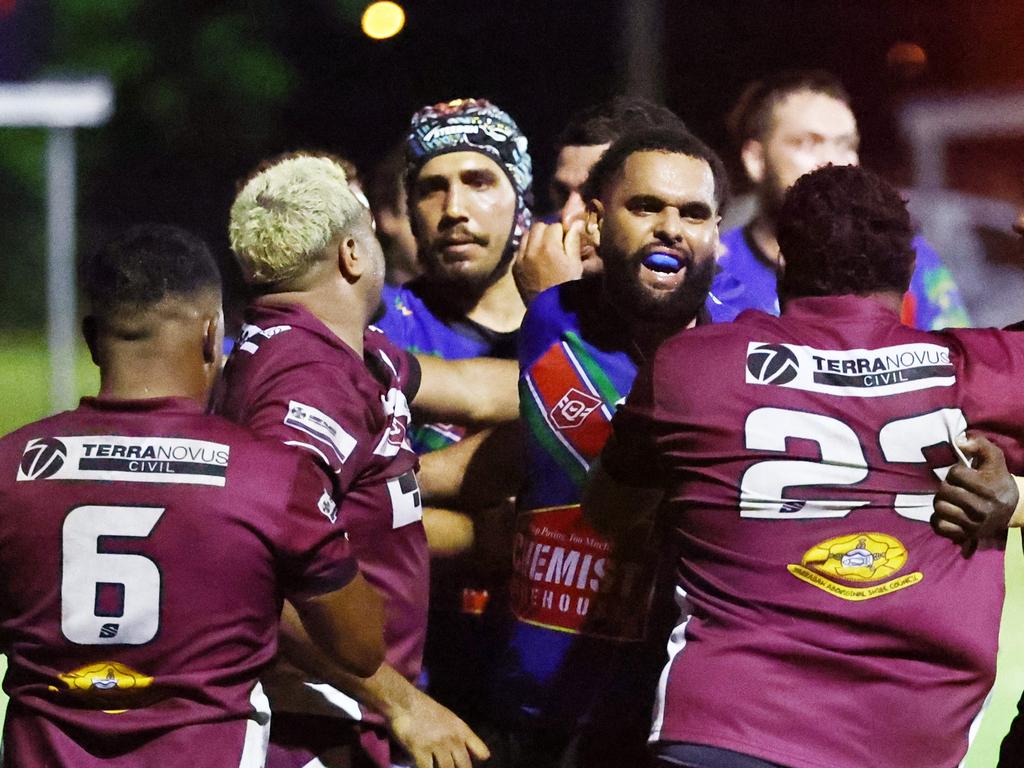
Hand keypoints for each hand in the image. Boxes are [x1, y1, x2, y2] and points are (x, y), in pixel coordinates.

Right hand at [387, 685, 489, 767]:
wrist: (405, 701)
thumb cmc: (424, 708)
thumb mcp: (448, 717)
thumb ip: (456, 733)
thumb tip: (460, 749)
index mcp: (461, 730)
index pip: (481, 752)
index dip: (479, 761)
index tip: (473, 764)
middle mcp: (452, 738)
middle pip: (465, 765)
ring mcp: (437, 745)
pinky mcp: (420, 750)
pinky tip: (423, 767)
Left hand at [513, 219, 583, 302]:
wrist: (550, 310)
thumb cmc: (567, 286)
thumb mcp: (575, 263)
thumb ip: (573, 241)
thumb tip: (575, 223)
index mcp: (549, 246)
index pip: (555, 225)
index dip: (562, 231)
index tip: (566, 240)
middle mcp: (532, 249)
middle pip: (538, 226)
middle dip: (548, 231)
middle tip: (556, 242)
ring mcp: (521, 258)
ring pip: (527, 235)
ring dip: (536, 238)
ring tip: (545, 249)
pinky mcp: (515, 267)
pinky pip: (520, 249)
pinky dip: (528, 249)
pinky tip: (536, 259)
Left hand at [932, 433, 1020, 554]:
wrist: (1011, 508)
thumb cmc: (997, 479)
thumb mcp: (994, 458)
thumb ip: (979, 444)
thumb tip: (959, 441)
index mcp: (988, 488)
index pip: (955, 474)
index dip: (955, 472)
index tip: (963, 475)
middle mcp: (981, 508)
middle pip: (944, 491)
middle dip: (946, 486)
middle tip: (954, 487)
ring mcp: (973, 523)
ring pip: (940, 508)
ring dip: (941, 501)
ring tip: (951, 500)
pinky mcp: (966, 535)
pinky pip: (939, 526)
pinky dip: (938, 519)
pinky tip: (947, 513)